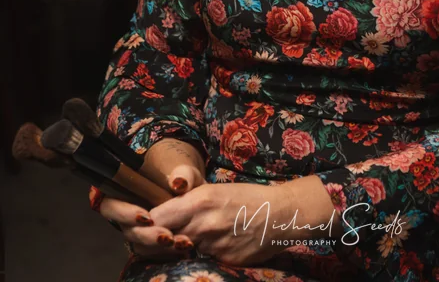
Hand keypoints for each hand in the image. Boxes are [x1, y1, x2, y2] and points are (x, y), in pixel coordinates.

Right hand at [95, 145, 205, 258]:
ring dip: (158, 247)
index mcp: (125, 191)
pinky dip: (167, 252)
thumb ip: (184, 173)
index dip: (124, 213)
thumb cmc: (182, 178)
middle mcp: (127, 214)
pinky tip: (183, 248)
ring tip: (181, 243)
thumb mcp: (186, 171)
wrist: (192, 192)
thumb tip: (179, 183)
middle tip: (167, 237)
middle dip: (145, 236)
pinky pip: (152, 252)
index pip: (110, 204)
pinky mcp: (150, 243)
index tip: (147, 217)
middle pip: (126, 230)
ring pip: (138, 245)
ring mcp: (138, 230)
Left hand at [149, 181, 294, 265]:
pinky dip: (202, 256)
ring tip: (192, 239)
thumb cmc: (246, 198)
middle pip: (162, 239)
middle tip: (160, 238)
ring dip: (180, 248)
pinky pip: (201, 260)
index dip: (147, 224)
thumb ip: (187, 201)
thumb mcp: (214, 190)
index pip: (155, 218)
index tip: (147, 224)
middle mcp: (202, 224)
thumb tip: (161, 213)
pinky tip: (215, 247)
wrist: (279, 214)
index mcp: (198, 200)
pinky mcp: (222, 261)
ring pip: (181, 251)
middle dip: (157, 241)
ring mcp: (212, 245)